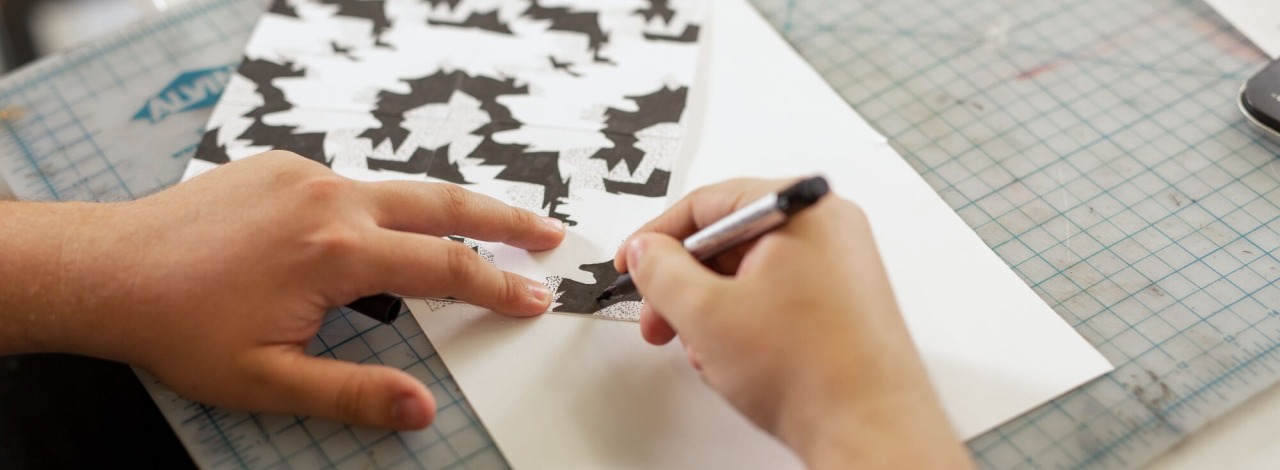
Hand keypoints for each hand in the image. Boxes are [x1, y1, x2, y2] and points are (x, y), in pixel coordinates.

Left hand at [4, 151, 564, 429]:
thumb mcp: (267, 382)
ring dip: (448, 208)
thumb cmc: (177, 326)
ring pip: (398, 189)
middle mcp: (328, 199)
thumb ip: (353, 394)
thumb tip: (420, 408)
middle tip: (546, 233)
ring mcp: (304, 176)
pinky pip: (352, 184)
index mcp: (335, 252)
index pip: (444, 266)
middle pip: (443, 203)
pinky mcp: (282, 167)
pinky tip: (383, 233)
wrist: (105, 270)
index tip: (534, 294)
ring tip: (481, 227)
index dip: (497, 284)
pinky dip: (384, 207)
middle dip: (505, 218)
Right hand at [615, 179, 970, 468]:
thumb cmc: (816, 373)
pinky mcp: (843, 301)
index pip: (708, 203)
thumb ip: (661, 272)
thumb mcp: (706, 313)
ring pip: (750, 273)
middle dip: (685, 284)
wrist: (870, 430)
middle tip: (661, 315)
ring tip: (707, 347)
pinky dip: (746, 321)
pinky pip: (777, 295)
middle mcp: (828, 228)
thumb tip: (647, 252)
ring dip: (713, 310)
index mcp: (802, 208)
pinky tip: (738, 358)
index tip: (634, 260)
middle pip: (729, 239)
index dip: (658, 236)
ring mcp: (840, 266)